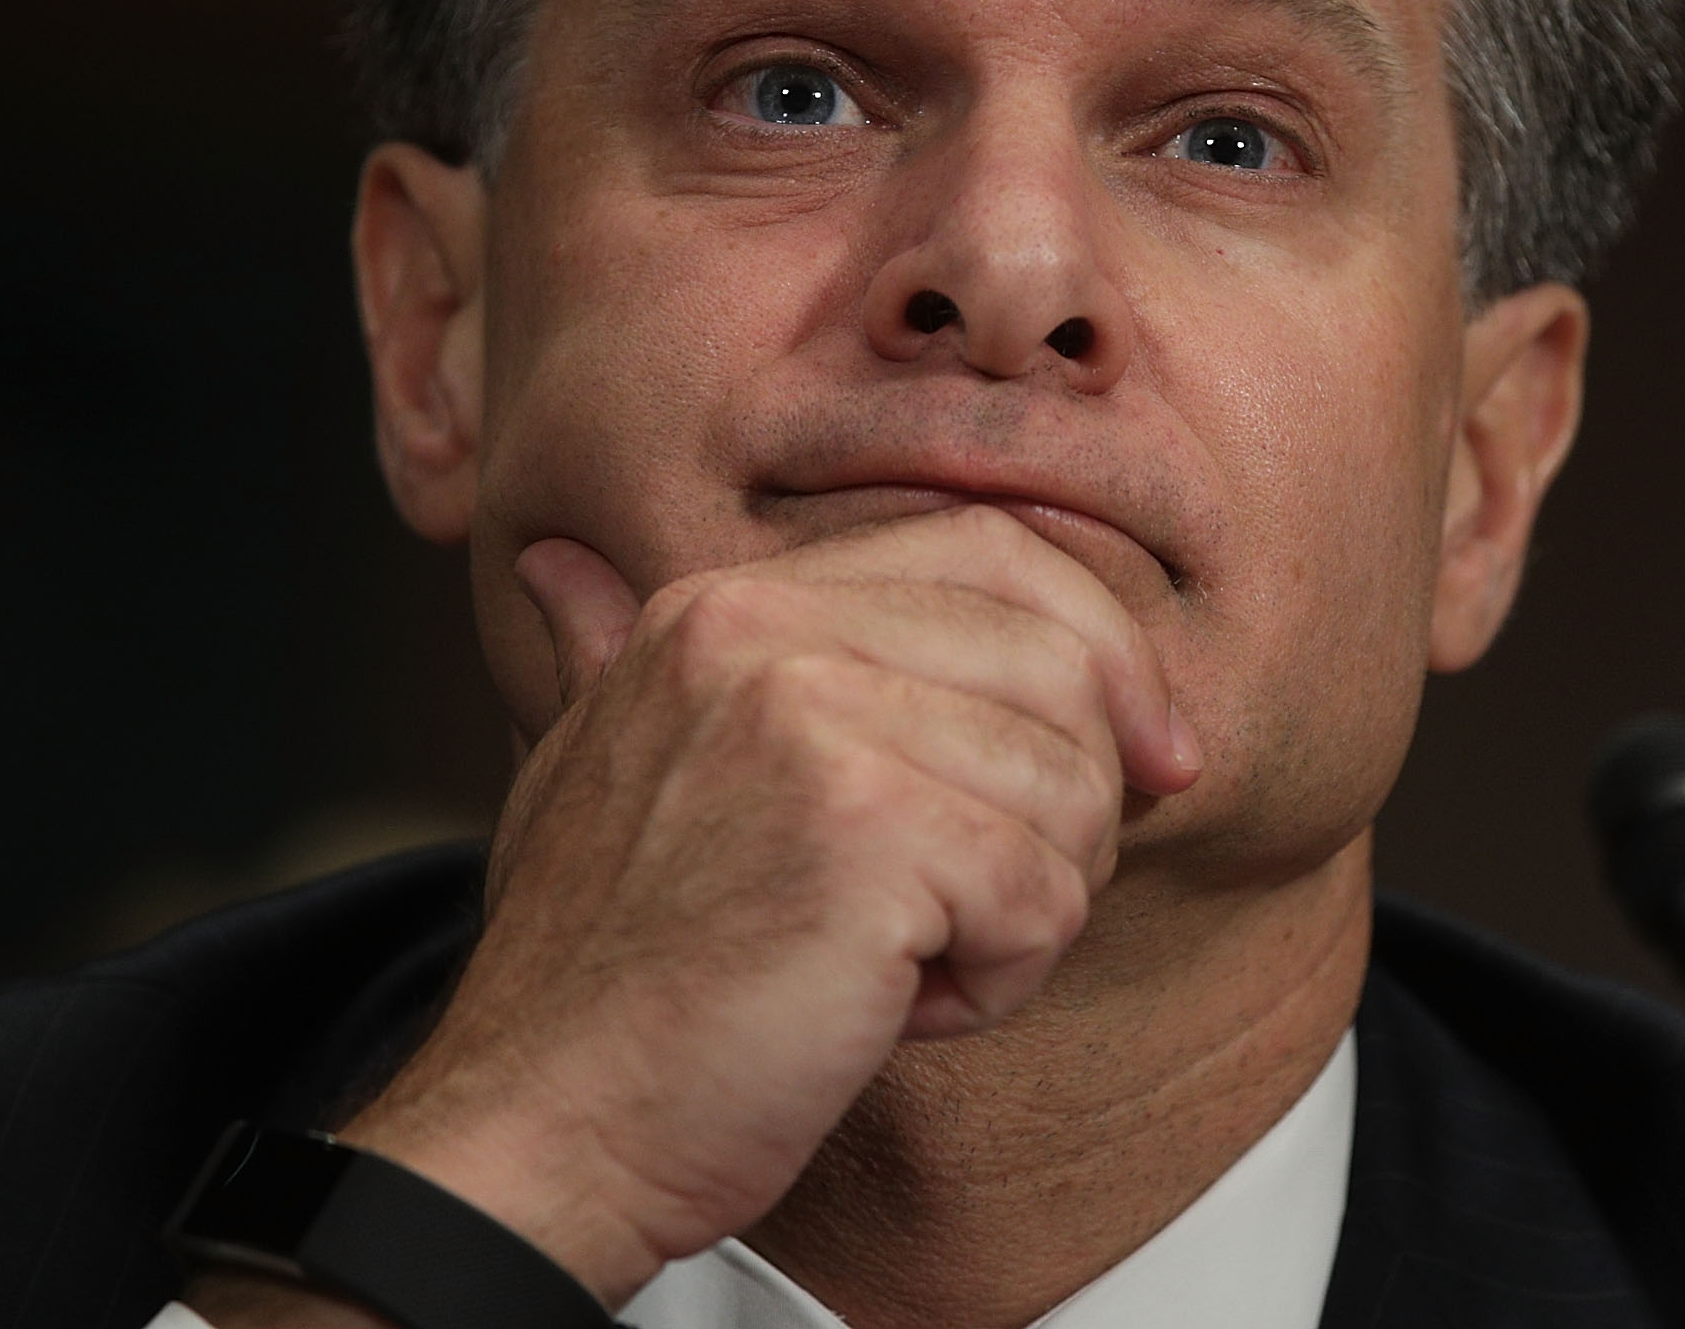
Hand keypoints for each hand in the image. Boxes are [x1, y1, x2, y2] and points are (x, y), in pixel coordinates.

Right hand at [326, 504, 1198, 1308]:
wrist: (538, 1132)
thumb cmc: (605, 976)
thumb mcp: (599, 772)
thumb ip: (612, 656)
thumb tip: (560, 567)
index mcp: (723, 605)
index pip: (993, 552)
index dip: (1100, 650)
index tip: (1146, 751)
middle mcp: (764, 632)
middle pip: (1062, 661)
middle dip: (1081, 797)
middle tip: (988, 903)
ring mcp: (810, 723)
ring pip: (1073, 786)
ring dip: (1028, 907)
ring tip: (904, 962)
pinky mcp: (864, 834)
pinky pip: (1046, 896)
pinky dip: (1002, 981)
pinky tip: (893, 1011)